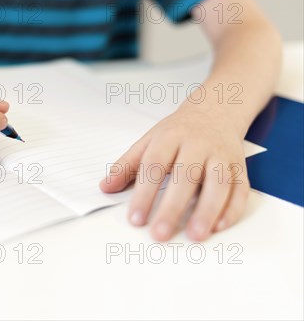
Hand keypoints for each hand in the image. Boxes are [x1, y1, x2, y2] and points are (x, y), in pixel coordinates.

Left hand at [100, 105, 249, 240]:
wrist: (215, 110)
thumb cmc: (177, 132)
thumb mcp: (148, 141)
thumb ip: (127, 165)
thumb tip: (105, 187)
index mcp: (171, 137)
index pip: (154, 166)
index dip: (144, 194)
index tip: (136, 219)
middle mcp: (198, 145)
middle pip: (186, 176)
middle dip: (173, 207)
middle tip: (160, 233)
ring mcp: (222, 155)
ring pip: (218, 183)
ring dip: (208, 210)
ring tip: (196, 235)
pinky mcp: (241, 167)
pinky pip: (241, 189)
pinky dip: (233, 208)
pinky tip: (220, 226)